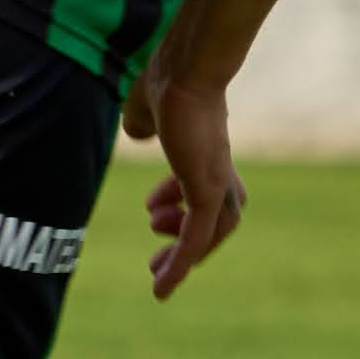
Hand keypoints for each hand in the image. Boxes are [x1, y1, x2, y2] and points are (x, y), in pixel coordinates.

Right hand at [139, 75, 243, 297]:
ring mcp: (217, 182)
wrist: (184, 71)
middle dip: (190, 238)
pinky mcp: (208, 194)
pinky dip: (182, 266)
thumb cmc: (165, 81)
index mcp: (208, 150)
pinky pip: (197, 240)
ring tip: (156, 267)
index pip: (206, 189)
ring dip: (185, 256)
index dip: (179, 204)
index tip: (151, 211)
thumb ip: (142, 124)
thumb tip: (139, 132)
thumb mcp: (145, 109)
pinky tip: (162, 286)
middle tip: (157, 258)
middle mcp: (219, 169)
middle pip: (220, 218)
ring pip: (212, 233)